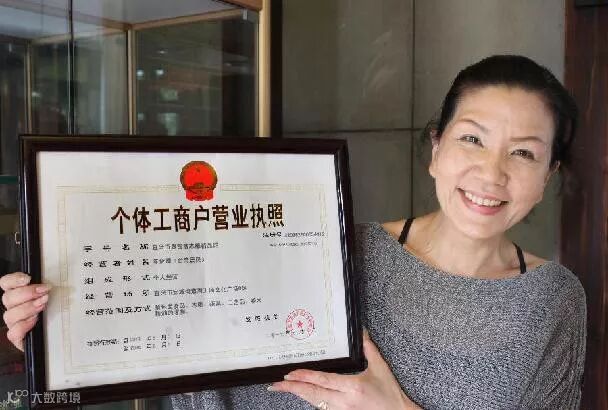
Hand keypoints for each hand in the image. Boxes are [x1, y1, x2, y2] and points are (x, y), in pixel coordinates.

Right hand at [0, 272, 49, 351]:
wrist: (55, 335)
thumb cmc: (53, 312)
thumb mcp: (51, 296)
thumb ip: (45, 288)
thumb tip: (49, 282)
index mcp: (18, 295)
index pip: (6, 283)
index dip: (13, 279)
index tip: (28, 278)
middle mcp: (13, 308)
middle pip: (7, 298)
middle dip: (27, 293)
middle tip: (44, 292)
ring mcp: (13, 323)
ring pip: (9, 315)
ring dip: (27, 308)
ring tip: (43, 305)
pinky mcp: (17, 337)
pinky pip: (13, 332)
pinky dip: (24, 325)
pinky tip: (35, 320)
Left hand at [269, 331, 420, 409]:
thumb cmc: (390, 394)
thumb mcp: (380, 368)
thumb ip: (368, 348)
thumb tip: (361, 331)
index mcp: (352, 386)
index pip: (322, 380)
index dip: (304, 377)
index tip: (289, 373)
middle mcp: (343, 401)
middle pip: (312, 394)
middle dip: (292, 388)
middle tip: (276, 384)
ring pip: (314, 402)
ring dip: (299, 394)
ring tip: (283, 388)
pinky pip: (321, 407)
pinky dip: (310, 400)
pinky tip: (303, 394)